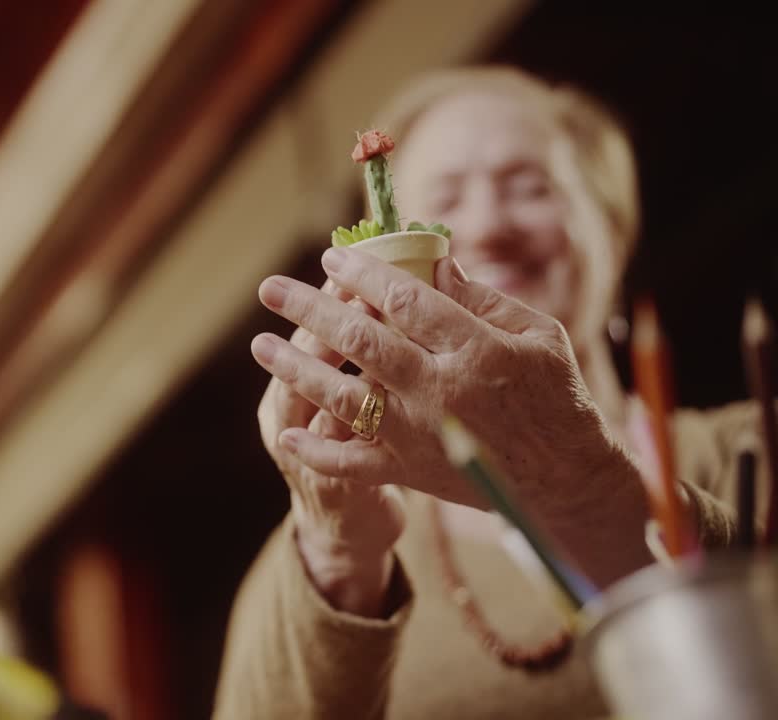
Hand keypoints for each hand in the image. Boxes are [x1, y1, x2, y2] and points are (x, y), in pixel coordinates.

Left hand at [253, 247, 651, 585]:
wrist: (564, 478)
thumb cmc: (554, 394)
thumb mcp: (535, 334)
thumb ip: (480, 299)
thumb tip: (432, 260)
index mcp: (474, 349)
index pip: (404, 299)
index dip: (363, 272)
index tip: (333, 256)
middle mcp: (439, 390)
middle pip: (361, 340)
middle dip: (309, 310)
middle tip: (270, 289)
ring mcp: (419, 434)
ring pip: (342, 396)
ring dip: (296, 369)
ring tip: (261, 345)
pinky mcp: (410, 471)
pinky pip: (352, 462)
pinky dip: (316, 449)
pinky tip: (287, 431)